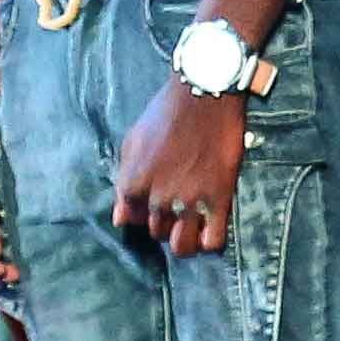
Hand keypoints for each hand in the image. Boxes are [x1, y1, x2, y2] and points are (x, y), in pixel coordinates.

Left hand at [111, 82, 248, 256]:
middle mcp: (159, 198)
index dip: (141, 213)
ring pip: (182, 246)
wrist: (204, 94)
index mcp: (134, 184)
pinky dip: (210, 242)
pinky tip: (210, 229)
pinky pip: (213, 241)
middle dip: (164, 223)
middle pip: (157, 232)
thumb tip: (120, 217)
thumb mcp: (132, 142)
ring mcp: (190, 202)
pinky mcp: (219, 199)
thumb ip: (123, 182)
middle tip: (175, 206)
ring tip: (191, 227)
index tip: (152, 202)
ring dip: (184, 240)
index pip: (131, 219)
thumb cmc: (164, 112)